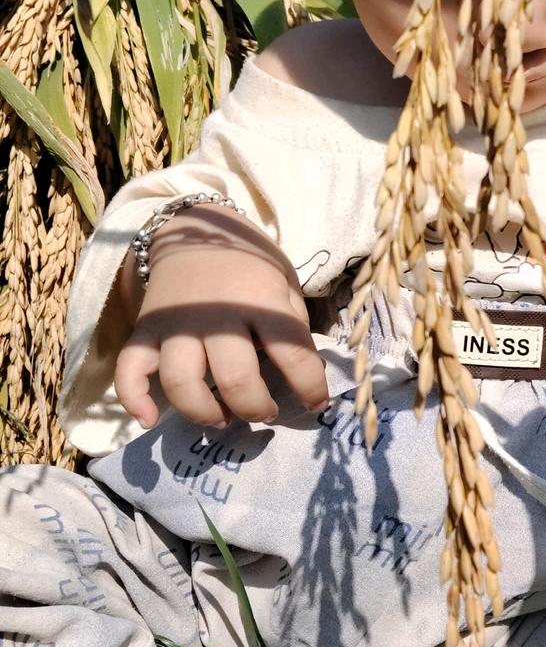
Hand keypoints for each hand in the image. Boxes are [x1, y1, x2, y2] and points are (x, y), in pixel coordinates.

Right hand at [114, 205, 328, 428]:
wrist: (197, 228)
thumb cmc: (250, 261)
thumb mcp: (285, 282)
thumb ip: (294, 325)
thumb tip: (308, 374)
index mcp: (261, 301)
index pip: (293, 354)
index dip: (310, 388)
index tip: (316, 404)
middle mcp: (217, 315)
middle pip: (236, 379)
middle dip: (256, 408)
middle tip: (265, 412)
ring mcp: (176, 323)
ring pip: (182, 383)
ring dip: (204, 412)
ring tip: (222, 417)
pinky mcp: (146, 328)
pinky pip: (129, 370)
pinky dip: (134, 400)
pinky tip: (149, 419)